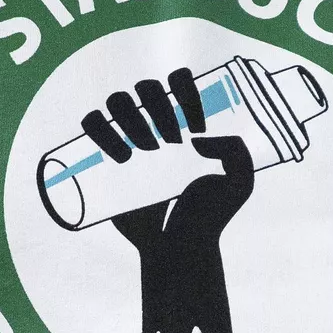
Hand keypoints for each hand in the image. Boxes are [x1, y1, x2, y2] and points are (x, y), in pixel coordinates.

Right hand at [90, 66, 255, 332]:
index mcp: (185, 121)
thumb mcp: (240, 184)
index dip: (184, 89)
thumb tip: (198, 138)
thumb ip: (238, 154)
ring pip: (117, 102)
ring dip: (129, 116)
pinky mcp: (105, 159)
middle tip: (174, 142)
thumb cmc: (210, 214)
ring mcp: (127, 138)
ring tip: (147, 151)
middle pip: (146, 89)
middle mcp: (154, 123)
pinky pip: (92, 126)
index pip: (178, 83)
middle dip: (157, 106)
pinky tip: (122, 157)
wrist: (179, 248)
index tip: (197, 125)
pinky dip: (99, 129)